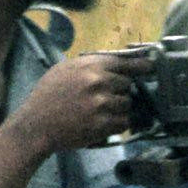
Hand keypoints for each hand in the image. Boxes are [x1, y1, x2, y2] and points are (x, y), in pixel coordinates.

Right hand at [15, 49, 149, 155]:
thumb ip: (91, 64)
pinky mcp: (104, 124)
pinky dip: (118, 123)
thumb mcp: (65, 69)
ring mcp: (103, 104)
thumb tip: (118, 62)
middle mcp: (99, 82)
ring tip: (102, 111)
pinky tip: (104, 122)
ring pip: (127, 104)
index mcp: (90, 66)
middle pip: (128, 84)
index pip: (124, 62)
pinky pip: (124, 122)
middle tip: (106, 97)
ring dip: (120, 108)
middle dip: (120, 91)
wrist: (36, 124)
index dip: (140, 66)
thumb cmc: (48, 95)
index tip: (152, 67)